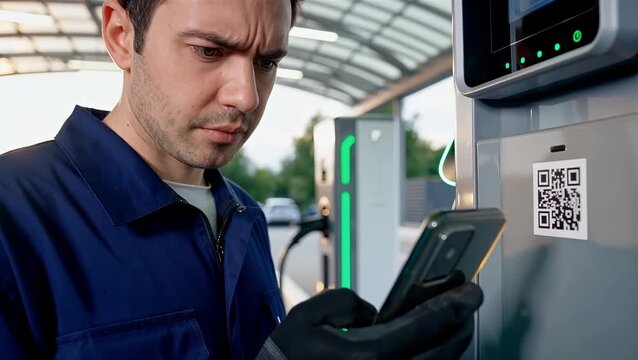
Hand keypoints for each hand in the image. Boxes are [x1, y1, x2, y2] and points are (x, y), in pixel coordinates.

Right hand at [260, 280, 482, 359]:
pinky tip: (431, 346)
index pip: (427, 324)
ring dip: (452, 344)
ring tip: (453, 322)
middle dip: (462, 323)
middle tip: (467, 303)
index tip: (471, 290)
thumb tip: (374, 315)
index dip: (456, 303)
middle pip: (444, 351)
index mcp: (368, 357)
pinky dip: (434, 359)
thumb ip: (347, 302)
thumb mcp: (307, 316)